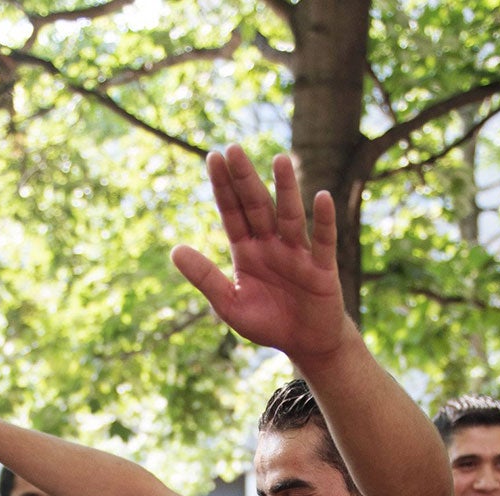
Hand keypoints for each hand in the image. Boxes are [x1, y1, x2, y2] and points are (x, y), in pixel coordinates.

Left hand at [171, 148, 350, 369]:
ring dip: (286, 189)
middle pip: (257, 206)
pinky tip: (321, 197)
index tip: (213, 157)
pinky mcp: (322, 268)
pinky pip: (324, 241)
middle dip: (245, 179)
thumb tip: (175, 250)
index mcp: (247, 250)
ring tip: (279, 160)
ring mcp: (297, 253)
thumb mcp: (229, 304)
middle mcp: (272, 244)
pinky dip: (324, 220)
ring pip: (290, 216)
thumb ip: (206, 277)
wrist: (306, 343)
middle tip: (233, 148)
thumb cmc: (267, 322)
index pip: (233, 212)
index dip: (223, 187)